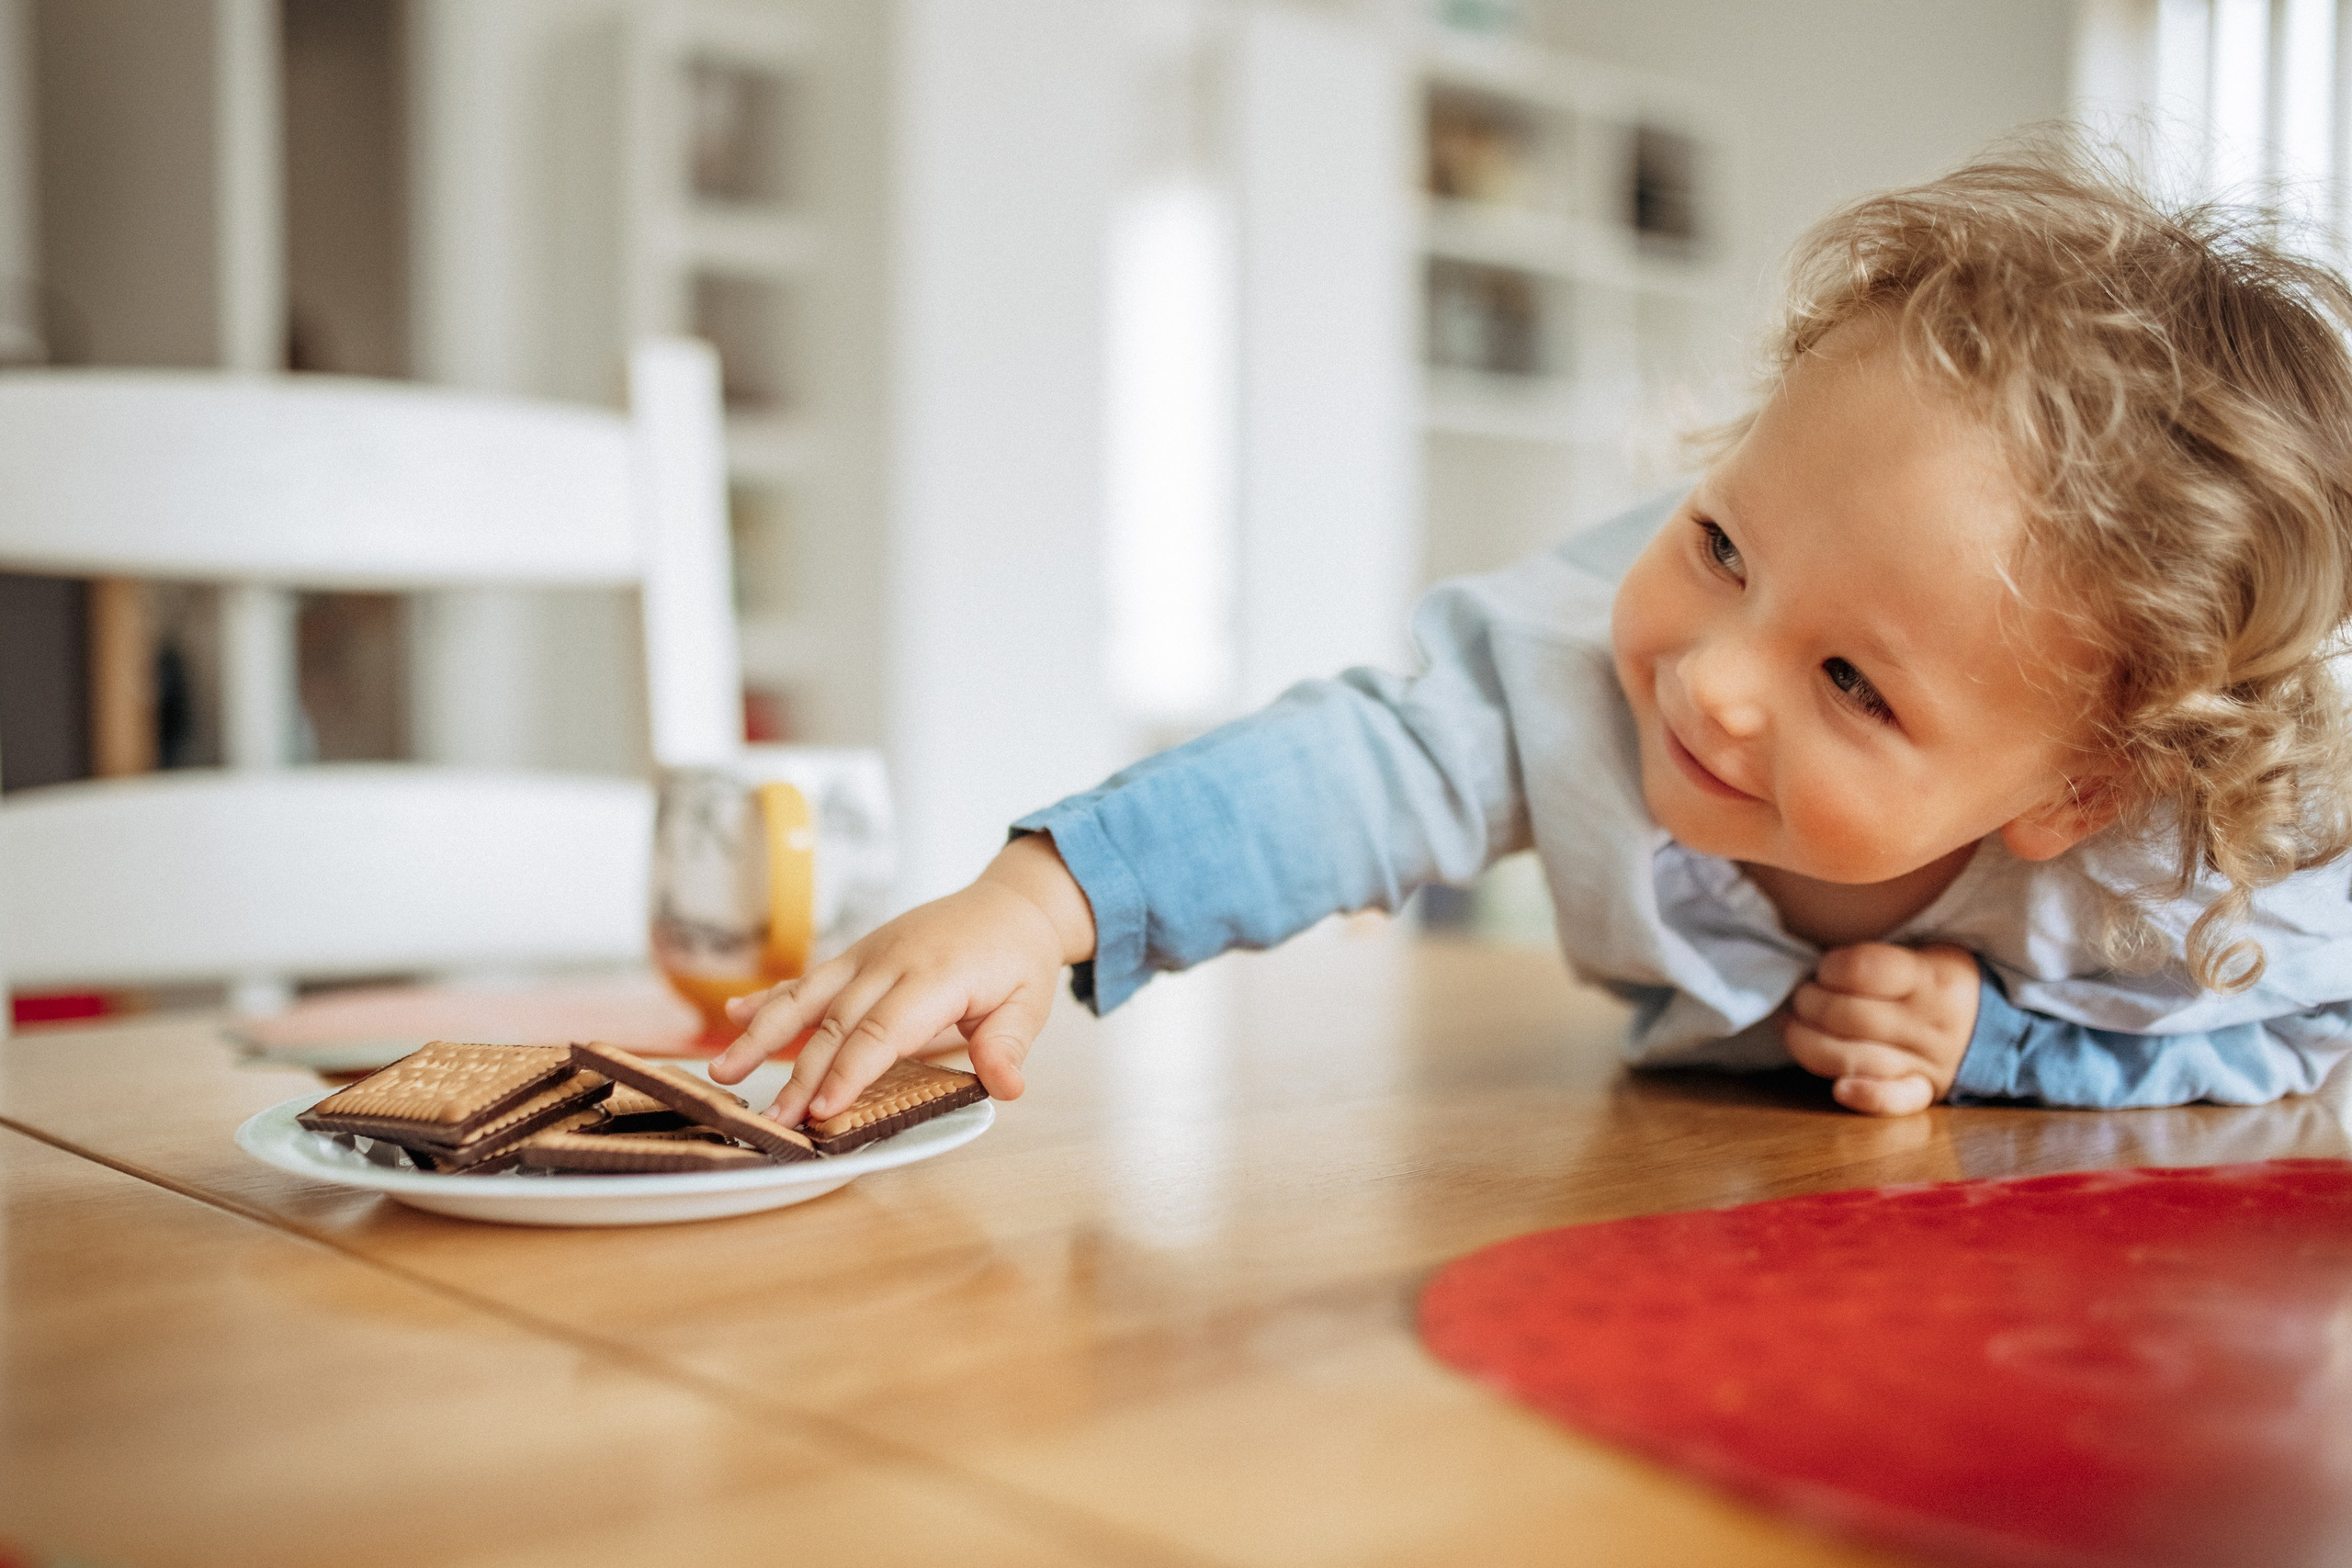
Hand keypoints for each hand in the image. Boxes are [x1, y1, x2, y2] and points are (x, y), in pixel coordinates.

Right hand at [707, 833, 1095, 1127]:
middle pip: (837, 1023)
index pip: (883, 1030)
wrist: (1008, 902)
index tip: (823, 1110)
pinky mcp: (856, 956)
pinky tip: (732, 1015)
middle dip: (801, 1075)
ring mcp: (867, 956)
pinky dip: (769, 998)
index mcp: (935, 976)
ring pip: (806, 997)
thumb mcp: (1030, 1003)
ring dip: (761, 1034)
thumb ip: (1008, 1045)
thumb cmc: (1017, 959)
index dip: (850, 1071)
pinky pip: (808, 979)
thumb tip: (1006, 1088)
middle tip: (774, 1121)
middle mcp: (891, 962)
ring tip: (723, 1072)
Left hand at [1782, 943, 1979, 1115]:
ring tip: (1792, 1028)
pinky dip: (1867, 1098)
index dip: (1829, 968)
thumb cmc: (1942, 982)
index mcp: (1930, 978)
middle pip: (1850, 1016)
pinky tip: (1840, 1089)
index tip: (1822, 968)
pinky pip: (1896, 1100)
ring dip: (1809, 1044)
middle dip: (1809, 1004)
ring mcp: (1927, 1062)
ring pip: (1856, 1059)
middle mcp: (1928, 1022)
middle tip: (1800, 997)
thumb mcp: (1925, 953)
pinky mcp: (1926, 1092)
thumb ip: (1876, 958)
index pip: (1864, 970)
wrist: (2004, 1027)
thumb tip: (1813, 965)